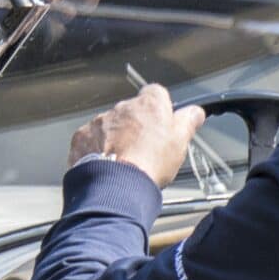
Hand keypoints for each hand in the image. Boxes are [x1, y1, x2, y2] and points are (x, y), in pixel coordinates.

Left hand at [69, 82, 205, 187]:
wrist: (115, 185)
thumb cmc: (150, 164)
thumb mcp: (180, 143)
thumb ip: (188, 122)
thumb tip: (195, 112)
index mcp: (149, 104)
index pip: (156, 94)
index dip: (161, 109)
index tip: (163, 123)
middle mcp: (122, 107)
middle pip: (132, 111)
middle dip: (137, 126)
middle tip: (144, 149)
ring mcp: (100, 121)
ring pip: (111, 125)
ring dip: (116, 137)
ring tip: (125, 161)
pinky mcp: (83, 136)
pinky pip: (92, 138)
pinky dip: (97, 148)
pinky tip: (107, 164)